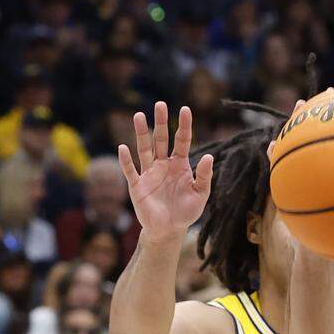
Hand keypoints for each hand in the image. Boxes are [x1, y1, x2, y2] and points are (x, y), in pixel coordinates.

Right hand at [119, 102, 213, 242]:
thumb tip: (210, 157)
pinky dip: (126, 160)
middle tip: (160, 104)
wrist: (169, 229)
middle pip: (161, 139)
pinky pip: (130, 170)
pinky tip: (123, 147)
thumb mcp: (201, 194)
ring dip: (140, 133)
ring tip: (138, 115)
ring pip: (144, 149)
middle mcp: (163, 165)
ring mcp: (149, 173)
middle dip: (161, 122)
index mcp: (180, 165)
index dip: (184, 126)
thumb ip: (205, 176)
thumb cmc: (186, 211)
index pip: (182, 141)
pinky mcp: (137, 185)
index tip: (185, 109)